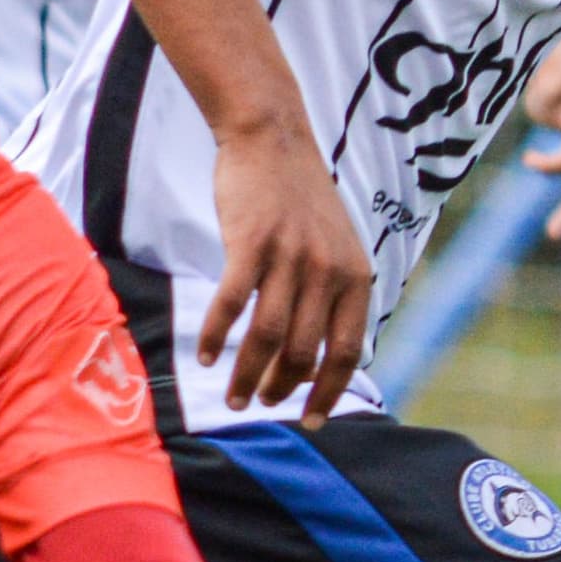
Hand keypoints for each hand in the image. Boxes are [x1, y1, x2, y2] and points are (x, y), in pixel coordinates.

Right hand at [205, 120, 374, 423]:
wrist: (273, 140)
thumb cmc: (300, 201)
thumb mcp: (336, 248)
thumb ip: (333, 296)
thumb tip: (317, 360)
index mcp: (355, 277)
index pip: (347, 352)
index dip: (328, 392)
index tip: (310, 421)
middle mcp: (328, 271)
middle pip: (302, 352)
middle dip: (279, 389)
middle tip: (257, 403)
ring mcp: (290, 257)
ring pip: (267, 337)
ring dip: (246, 374)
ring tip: (232, 396)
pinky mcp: (251, 244)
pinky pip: (231, 304)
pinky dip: (216, 336)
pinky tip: (205, 356)